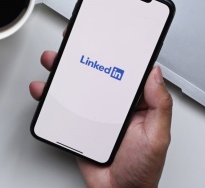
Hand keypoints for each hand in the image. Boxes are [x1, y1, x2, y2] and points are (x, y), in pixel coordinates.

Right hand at [29, 50, 172, 187]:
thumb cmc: (143, 170)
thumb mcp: (158, 136)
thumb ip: (159, 105)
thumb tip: (155, 73)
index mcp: (137, 102)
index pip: (126, 70)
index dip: (116, 51)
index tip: (106, 35)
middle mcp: (115, 105)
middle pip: (97, 73)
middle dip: (82, 55)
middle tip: (71, 42)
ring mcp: (95, 116)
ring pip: (76, 87)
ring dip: (62, 72)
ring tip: (52, 61)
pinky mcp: (78, 128)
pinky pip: (63, 109)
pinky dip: (50, 99)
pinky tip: (44, 91)